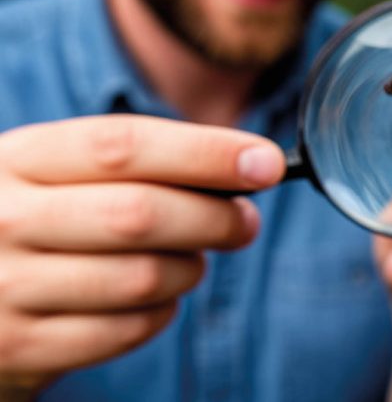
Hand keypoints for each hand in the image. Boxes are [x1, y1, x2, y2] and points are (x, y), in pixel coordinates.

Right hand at [0, 115, 283, 391]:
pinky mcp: (20, 347)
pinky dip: (162, 311)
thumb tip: (248, 164)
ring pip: (143, 277)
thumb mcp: (58, 173)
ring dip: (190, 268)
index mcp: (19, 159)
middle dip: (214, 218)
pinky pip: (128, 330)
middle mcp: (3, 219)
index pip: (124, 144)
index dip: (205, 152)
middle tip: (245, 222)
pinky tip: (156, 296)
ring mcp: (6, 287)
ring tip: (190, 258)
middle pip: (140, 213)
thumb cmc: (36, 220)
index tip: (265, 163)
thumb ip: (138, 162)